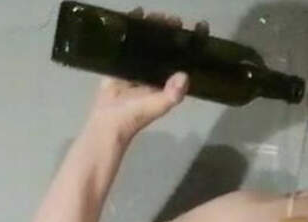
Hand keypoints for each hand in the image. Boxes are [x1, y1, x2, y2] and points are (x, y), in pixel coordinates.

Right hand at [85, 8, 208, 141]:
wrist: (108, 122)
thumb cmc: (135, 115)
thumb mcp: (157, 106)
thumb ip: (172, 94)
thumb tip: (185, 76)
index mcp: (168, 80)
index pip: (184, 58)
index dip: (193, 43)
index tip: (200, 26)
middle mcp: (156, 71)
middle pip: (167, 46)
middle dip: (171, 31)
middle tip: (173, 18)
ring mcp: (138, 66)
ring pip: (149, 42)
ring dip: (153, 27)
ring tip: (156, 13)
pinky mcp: (122, 63)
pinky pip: (128, 42)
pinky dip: (131, 28)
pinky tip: (135, 14)